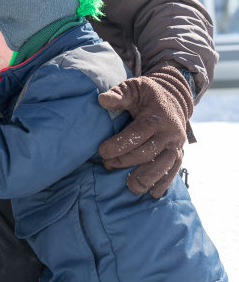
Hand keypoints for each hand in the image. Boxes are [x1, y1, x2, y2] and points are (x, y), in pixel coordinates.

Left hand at [97, 66, 193, 197]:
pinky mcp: (179, 153)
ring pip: (164, 166)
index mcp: (157, 116)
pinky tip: (152, 194)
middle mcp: (170, 132)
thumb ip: (119, 94)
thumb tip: (102, 100)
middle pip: (147, 153)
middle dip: (125, 162)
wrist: (173, 97)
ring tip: (130, 187)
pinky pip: (174, 171)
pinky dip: (164, 184)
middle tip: (108, 165)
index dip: (119, 145)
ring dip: (146, 178)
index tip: (102, 151)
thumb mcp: (133, 88)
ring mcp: (176, 145)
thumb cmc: (146, 94)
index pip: (137, 134)